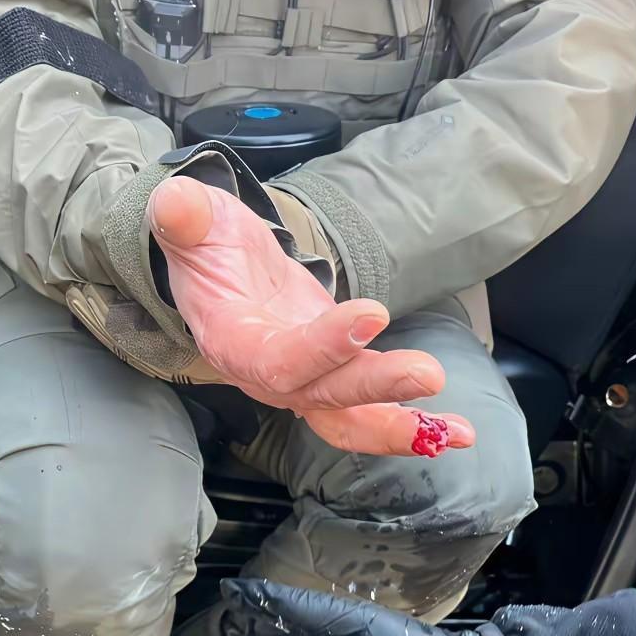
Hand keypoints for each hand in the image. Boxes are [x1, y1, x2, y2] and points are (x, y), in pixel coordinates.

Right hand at [147, 177, 474, 456]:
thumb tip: (176, 204)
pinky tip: (457, 429)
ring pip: (350, 418)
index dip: (322, 347)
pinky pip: (370, 409)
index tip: (371, 314)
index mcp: (233, 344)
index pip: (277, 360)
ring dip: (403, 426)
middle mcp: (268, 376)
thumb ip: (184, 217)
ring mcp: (304, 384)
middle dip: (377, 389)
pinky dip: (414, 420)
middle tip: (429, 374)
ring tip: (458, 431)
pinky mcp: (333, 380)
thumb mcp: (194, 221)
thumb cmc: (207, 245)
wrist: (221, 269)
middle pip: (323, 396)